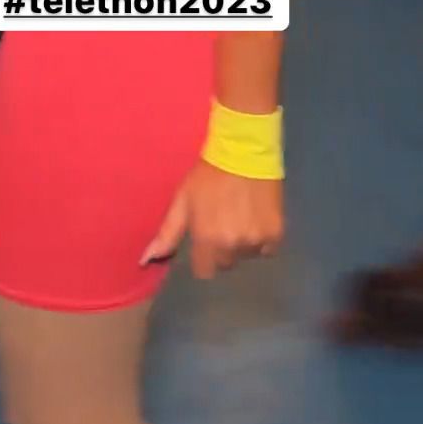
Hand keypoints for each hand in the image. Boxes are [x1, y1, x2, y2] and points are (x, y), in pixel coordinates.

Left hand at [141, 159, 283, 279]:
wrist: (243, 152)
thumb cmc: (207, 176)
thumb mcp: (182, 201)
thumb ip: (167, 234)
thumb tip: (146, 261)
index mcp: (207, 240)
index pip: (204, 271)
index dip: (202, 257)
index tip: (204, 241)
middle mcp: (232, 246)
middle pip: (226, 263)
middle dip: (222, 249)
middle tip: (222, 223)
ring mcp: (256, 241)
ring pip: (246, 255)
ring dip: (242, 244)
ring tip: (240, 218)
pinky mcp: (276, 233)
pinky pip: (267, 249)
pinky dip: (262, 240)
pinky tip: (256, 219)